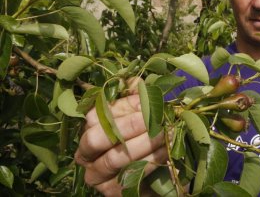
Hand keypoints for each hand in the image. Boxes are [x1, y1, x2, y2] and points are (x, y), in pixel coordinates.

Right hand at [75, 79, 167, 195]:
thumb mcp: (137, 116)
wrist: (153, 176)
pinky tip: (167, 150)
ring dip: (145, 143)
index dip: (123, 106)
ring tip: (167, 133)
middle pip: (97, 137)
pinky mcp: (112, 191)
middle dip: (129, 125)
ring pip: (116, 157)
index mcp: (88, 129)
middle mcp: (85, 154)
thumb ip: (134, 97)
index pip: (97, 114)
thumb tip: (136, 79)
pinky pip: (131, 174)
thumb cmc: (142, 139)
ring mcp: (97, 175)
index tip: (148, 101)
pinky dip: (152, 160)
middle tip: (155, 118)